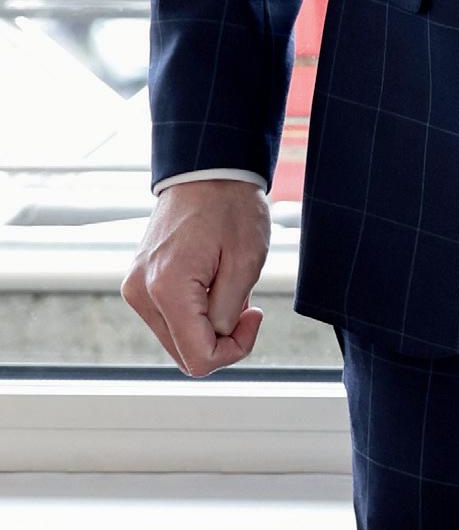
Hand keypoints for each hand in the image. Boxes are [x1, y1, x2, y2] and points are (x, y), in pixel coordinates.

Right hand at [124, 181, 271, 375]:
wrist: (206, 171)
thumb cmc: (230, 208)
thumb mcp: (246, 263)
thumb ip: (229, 314)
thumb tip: (217, 340)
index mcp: (166, 290)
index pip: (198, 358)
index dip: (234, 349)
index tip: (253, 316)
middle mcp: (141, 294)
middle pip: (185, 354)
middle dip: (222, 340)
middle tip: (246, 306)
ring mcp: (135, 289)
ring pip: (177, 339)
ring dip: (208, 325)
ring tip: (228, 287)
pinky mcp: (138, 283)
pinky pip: (169, 318)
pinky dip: (194, 312)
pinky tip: (212, 285)